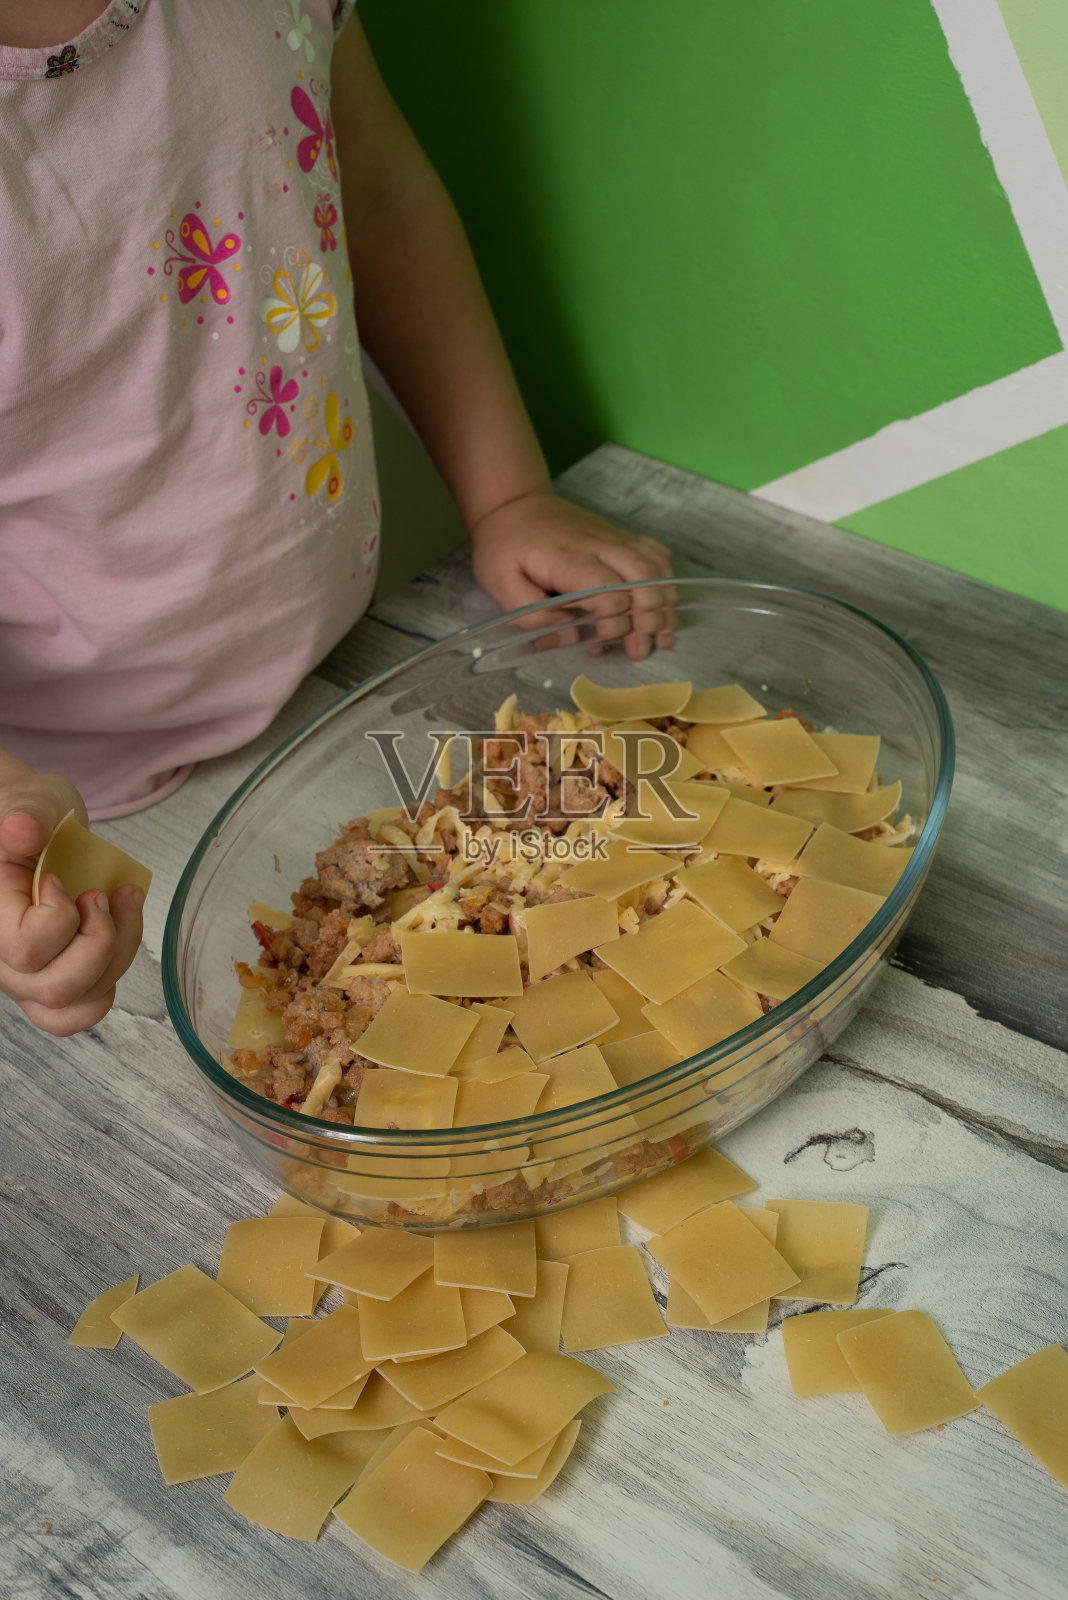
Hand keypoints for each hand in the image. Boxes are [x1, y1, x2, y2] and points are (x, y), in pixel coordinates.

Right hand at [0, 753, 144, 1035]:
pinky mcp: (51, 982)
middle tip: (101, 893)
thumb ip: (24, 813)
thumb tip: (22, 830)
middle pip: (56, 986)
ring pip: (78, 1000)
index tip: (61, 880)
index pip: (26, 948)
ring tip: (124, 902)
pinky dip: (110, 980)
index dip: (60, 917)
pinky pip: (82, 1010)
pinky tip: (119, 938)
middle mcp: (1, 960)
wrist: (38, 828)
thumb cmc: (30, 816)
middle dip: (100, 939)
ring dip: (118, 952)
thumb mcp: (28, 801)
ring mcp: (26, 978)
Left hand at [470, 489, 676, 660]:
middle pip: (644, 579)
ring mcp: (615, 539)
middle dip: (649, 618)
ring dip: (664, 604)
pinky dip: (666, 581)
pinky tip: (660, 604)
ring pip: (657, 567)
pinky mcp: (622, 537)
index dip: (613, 624)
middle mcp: (600, 546)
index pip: (609, 593)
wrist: (514, 504)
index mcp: (568, 559)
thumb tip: (571, 636)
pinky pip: (657, 554)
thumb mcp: (501, 586)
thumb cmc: (505, 547)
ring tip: (659, 635)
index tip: (599, 641)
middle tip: (641, 648)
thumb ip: (533, 616)